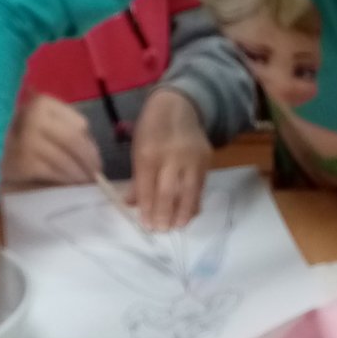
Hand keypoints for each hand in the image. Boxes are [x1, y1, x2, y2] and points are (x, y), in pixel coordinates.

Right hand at [2, 95, 100, 187]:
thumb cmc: (19, 139)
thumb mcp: (41, 125)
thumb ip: (64, 129)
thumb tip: (92, 152)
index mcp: (42, 103)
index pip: (80, 124)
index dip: (91, 144)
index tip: (95, 159)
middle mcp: (33, 116)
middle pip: (74, 141)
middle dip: (89, 161)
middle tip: (95, 175)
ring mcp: (26, 139)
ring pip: (65, 158)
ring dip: (79, 173)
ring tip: (84, 182)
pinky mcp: (22, 161)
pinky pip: (53, 171)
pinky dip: (64, 179)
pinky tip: (68, 184)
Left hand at [131, 88, 209, 231]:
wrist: (180, 107)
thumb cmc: (152, 130)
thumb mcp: (137, 149)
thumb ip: (137, 179)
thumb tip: (130, 204)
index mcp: (149, 152)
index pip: (147, 186)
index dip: (147, 208)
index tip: (146, 225)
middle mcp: (172, 156)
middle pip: (169, 191)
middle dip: (165, 214)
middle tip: (161, 230)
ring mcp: (192, 158)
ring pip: (189, 191)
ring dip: (183, 213)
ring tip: (177, 227)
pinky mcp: (206, 161)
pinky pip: (200, 186)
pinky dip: (194, 202)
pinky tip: (188, 214)